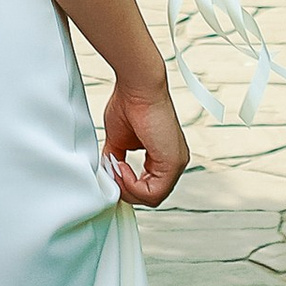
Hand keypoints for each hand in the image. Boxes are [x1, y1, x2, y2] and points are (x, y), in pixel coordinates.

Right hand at [104, 74, 190, 208]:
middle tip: (111, 172)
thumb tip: (109, 175)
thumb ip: (117, 160)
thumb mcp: (119, 140)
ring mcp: (176, 163)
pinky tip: (122, 167)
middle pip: (150, 196)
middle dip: (125, 189)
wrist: (138, 87)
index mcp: (164, 157)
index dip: (126, 185)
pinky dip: (133, 186)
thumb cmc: (131, 103)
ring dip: (128, 188)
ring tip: (116, 168)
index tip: (111, 170)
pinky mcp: (173, 163)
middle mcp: (174, 161)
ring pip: (153, 198)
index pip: (148, 187)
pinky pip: (154, 193)